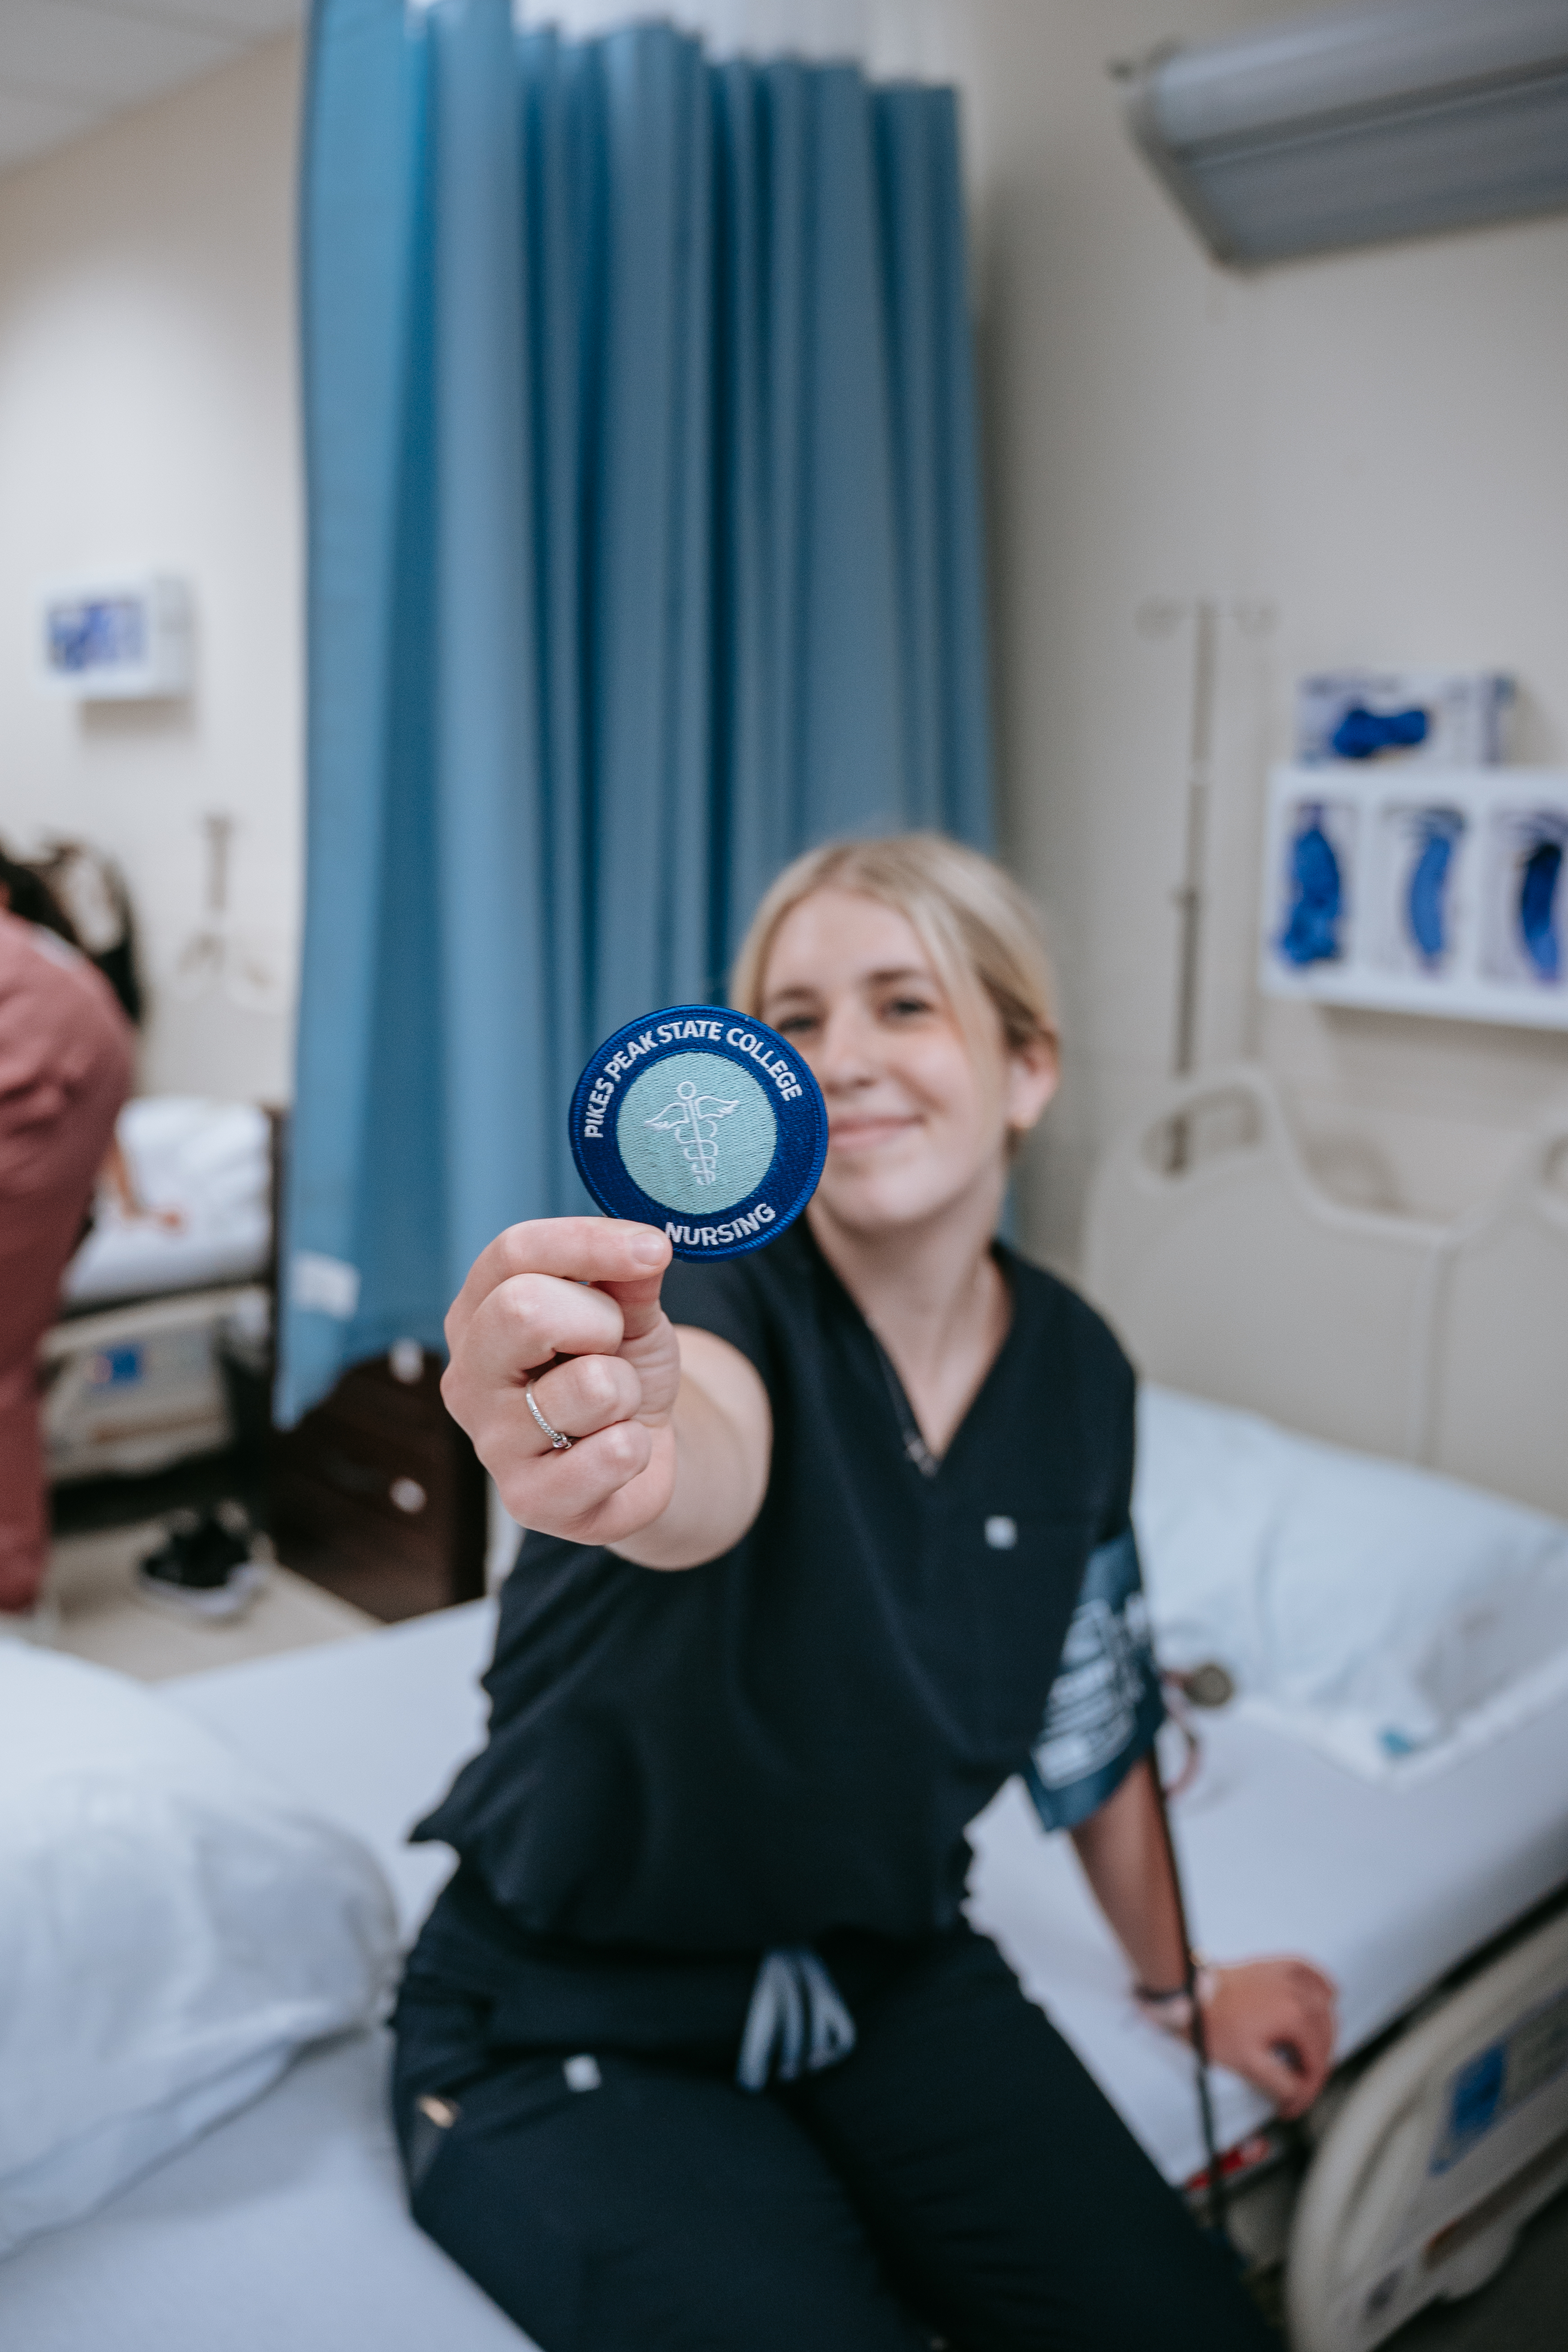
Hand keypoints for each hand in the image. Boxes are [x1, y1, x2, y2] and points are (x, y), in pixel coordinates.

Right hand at [441, 1217, 677, 1548]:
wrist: (638, 1453)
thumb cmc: (618, 1367)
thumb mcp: (628, 1310)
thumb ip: (628, 1276)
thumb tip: (645, 1250)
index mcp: (477, 1312)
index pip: (513, 1253)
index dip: (589, 1243)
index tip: (655, 1249)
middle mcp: (468, 1376)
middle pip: (522, 1309)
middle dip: (601, 1322)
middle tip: (614, 1347)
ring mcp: (492, 1443)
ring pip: (591, 1385)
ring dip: (628, 1390)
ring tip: (613, 1407)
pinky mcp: (528, 1501)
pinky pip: (613, 1453)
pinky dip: (637, 1446)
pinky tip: (617, 1452)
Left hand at [1200, 1957, 1337, 2118]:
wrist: (1189, 1992)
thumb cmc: (1214, 2023)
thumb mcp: (1247, 2064)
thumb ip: (1280, 2083)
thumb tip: (1298, 2093)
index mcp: (1295, 2017)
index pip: (1316, 2064)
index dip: (1306, 2093)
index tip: (1290, 2108)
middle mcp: (1299, 1993)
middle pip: (1325, 2039)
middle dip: (1315, 2068)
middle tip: (1298, 2091)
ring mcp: (1289, 1976)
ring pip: (1325, 2009)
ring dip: (1323, 2035)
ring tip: (1308, 2058)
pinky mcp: (1277, 1966)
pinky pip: (1312, 1975)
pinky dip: (1322, 1990)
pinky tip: (1327, 1998)